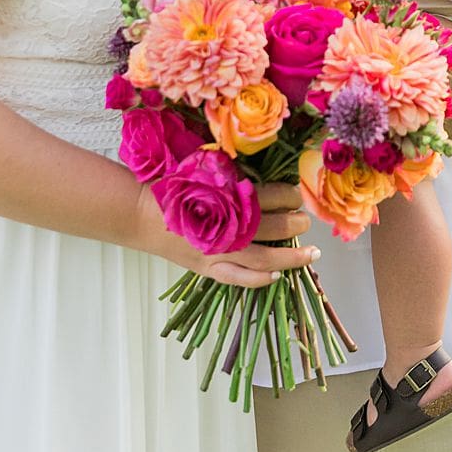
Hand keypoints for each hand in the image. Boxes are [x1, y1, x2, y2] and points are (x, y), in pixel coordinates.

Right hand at [132, 180, 317, 288]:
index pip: (270, 196)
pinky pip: (238, 278)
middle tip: (304, 221)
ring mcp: (217, 251)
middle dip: (295, 224)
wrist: (142, 213)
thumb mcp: (203, 171)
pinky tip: (276, 278)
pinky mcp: (207, 267)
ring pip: (263, 258)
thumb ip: (233, 174)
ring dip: (290, 256)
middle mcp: (225, 226)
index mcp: (226, 197)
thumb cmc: (173, 188)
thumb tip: (265, 175)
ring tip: (309, 253)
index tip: (296, 195)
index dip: (288, 196)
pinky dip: (259, 280)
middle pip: (273, 227)